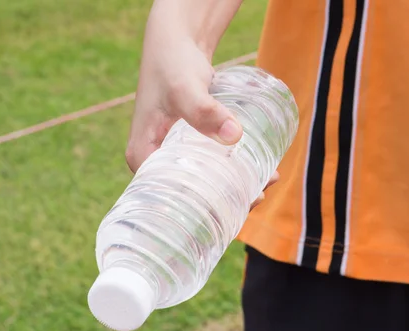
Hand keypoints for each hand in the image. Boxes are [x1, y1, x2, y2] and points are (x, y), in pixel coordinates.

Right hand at [125, 0, 274, 211]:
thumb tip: (234, 136)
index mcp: (143, 158)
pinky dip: (234, 168)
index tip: (234, 209)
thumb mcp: (185, 89)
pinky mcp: (191, 144)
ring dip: (235, 185)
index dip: (203, 209)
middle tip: (257, 196)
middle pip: (191, 193)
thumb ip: (204, 111)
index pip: (171, 197)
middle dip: (226, 200)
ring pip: (206, 180)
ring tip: (265, 184)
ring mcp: (174, 153)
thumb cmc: (172, 64)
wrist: (177, 43)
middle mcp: (156, 161)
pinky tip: (259, 171)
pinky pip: (212, 163)